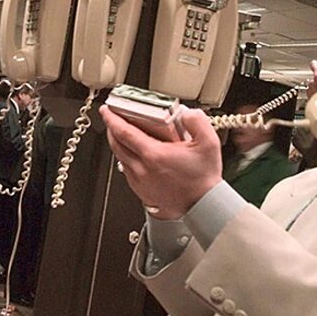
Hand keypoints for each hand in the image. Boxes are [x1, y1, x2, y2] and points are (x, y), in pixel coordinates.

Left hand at [100, 105, 221, 219]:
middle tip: (112, 117)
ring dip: (117, 143)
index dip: (113, 118)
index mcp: (154, 155)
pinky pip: (126, 170)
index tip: (107, 110)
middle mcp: (142, 169)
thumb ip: (197, 121)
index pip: (124, 132)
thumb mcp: (209, 143)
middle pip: (116, 144)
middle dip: (111, 128)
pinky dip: (125, 158)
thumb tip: (185, 112)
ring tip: (121, 133)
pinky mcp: (141, 191)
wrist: (204, 205)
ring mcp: (140, 181)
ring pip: (119, 158)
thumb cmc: (204, 178)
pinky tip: (133, 153)